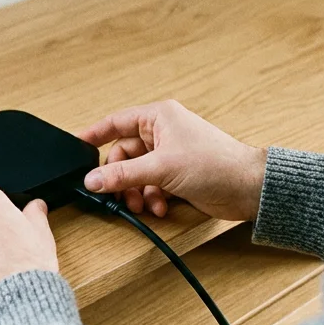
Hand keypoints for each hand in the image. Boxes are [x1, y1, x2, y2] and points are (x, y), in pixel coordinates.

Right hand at [78, 100, 267, 220]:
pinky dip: (150, 198)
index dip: (94, 135)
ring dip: (136, 192)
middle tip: (116, 194)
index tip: (75, 146)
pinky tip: (158, 207)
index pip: (115, 122)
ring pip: (136, 173)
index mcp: (158, 117)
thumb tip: (93, 179)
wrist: (247, 188)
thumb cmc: (215, 164)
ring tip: (142, 205)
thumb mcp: (161, 168)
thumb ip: (123, 175)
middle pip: (123, 155)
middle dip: (121, 178)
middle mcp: (162, 133)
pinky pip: (150, 185)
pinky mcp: (176, 175)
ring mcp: (169, 155)